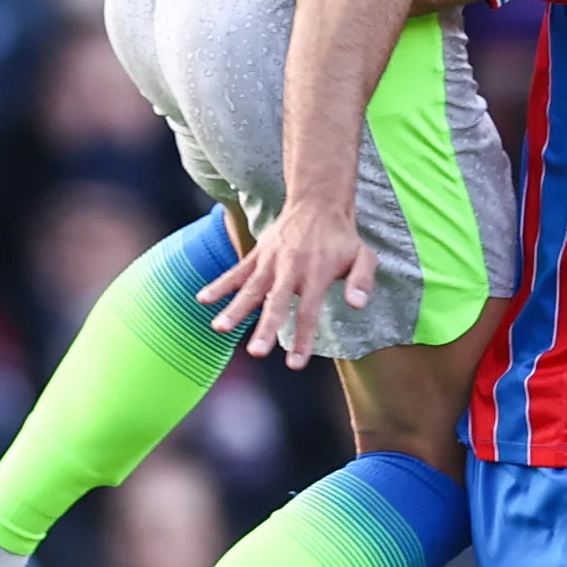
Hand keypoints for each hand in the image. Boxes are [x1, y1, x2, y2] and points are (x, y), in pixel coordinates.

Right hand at [199, 196, 372, 366]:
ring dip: (235, 309)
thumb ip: (362, 281)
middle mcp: (291, 268)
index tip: (295, 364)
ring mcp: (271, 261)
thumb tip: (357, 305)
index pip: (308, 311)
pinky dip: (220, 284)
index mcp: (317, 273)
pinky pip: (236, 271)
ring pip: (251, 288)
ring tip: (219, 328)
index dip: (302, 338)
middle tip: (255, 351)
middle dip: (265, 327)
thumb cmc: (341, 238)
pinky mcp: (257, 254)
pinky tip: (203, 299)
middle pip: (276, 302)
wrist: (317, 202)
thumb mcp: (364, 256)